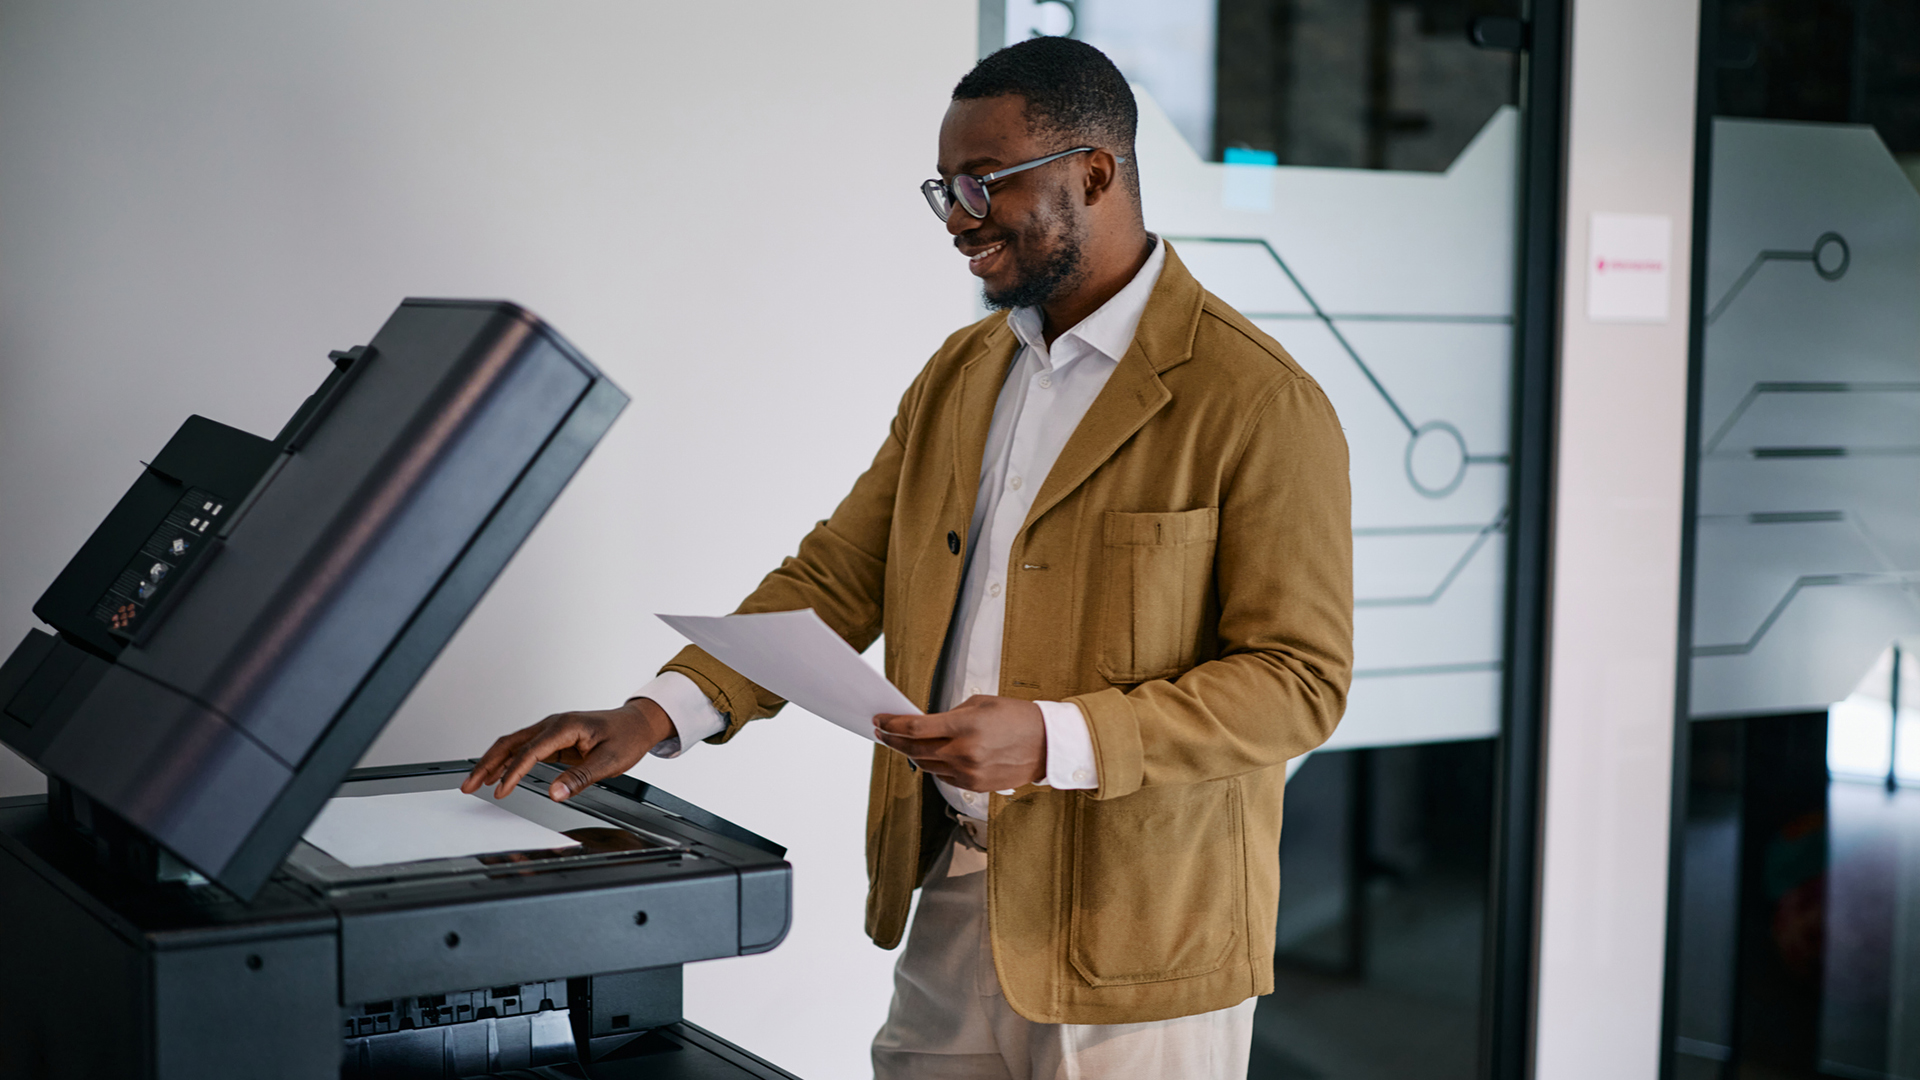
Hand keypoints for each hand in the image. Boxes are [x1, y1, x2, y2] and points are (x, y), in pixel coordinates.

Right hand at [460, 698, 674, 802]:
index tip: (501, 791)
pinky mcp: (552, 739)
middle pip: (510, 743)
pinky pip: (523, 749)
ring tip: (474, 783)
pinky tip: (496, 775)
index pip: (530, 751)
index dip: (513, 772)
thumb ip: (580, 778)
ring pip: (513, 744)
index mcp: (565, 726)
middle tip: (469, 785)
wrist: (638, 723)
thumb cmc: (627, 737)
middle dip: (487, 764)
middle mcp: (553, 725)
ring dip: (492, 763)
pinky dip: (506, 762)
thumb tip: (555, 793)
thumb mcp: (609, 761)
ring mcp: (550, 730)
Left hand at [873, 695, 1045, 792]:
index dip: (892, 724)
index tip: (880, 720)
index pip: (915, 728)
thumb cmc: (1017, 718)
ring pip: (925, 765)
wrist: (1047, 744)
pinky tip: (930, 755)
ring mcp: (968, 773)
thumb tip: (925, 724)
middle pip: (914, 749)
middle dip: (893, 739)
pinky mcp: (974, 787)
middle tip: (882, 730)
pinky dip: (933, 765)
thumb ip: (949, 715)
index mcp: (965, 727)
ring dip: (910, 753)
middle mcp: (964, 753)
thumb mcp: (981, 704)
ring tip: (901, 742)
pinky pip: (943, 777)